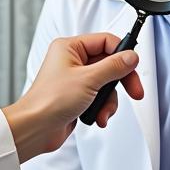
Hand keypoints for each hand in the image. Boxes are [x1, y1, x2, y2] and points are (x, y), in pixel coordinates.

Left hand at [3, 34, 143, 160]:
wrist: (35, 129)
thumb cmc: (49, 101)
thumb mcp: (88, 79)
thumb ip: (113, 67)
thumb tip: (131, 56)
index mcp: (70, 47)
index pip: (105, 41)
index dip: (122, 53)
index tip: (133, 66)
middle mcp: (72, 61)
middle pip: (109, 63)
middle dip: (120, 81)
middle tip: (134, 91)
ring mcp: (75, 79)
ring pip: (106, 84)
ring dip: (109, 100)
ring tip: (103, 111)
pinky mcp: (77, 96)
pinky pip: (99, 97)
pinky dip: (102, 108)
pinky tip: (97, 117)